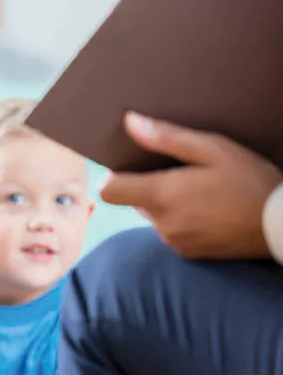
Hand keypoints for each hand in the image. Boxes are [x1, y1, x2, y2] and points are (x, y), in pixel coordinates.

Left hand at [100, 112, 282, 259]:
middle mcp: (162, 222)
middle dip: (147, 185)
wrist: (282, 225)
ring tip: (199, 191)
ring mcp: (173, 240)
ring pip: (152, 215)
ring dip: (165, 203)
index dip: (115, 176)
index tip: (131, 166)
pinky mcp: (187, 252)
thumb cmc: (251, 181)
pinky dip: (180, 219)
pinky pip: (170, 231)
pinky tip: (207, 209)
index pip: (109, 191)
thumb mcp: (213, 149)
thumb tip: (129, 122)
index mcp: (162, 195)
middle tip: (180, 172)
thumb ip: (166, 138)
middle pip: (132, 200)